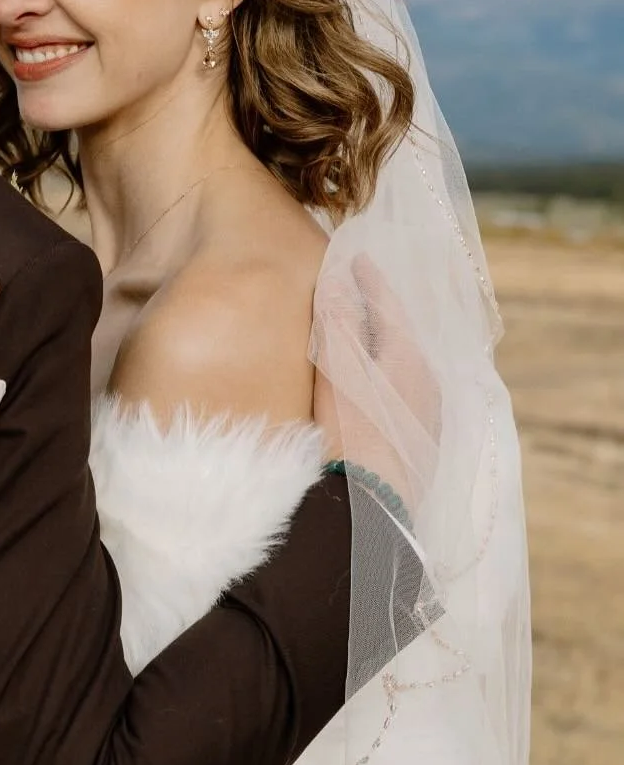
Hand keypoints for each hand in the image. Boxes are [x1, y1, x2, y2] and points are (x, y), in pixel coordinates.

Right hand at [313, 250, 441, 510]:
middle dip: (378, 314)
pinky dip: (384, 379)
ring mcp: (426, 416)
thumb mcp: (339, 374)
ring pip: (404, 367)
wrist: (369, 506)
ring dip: (382, 349)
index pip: (389, 307)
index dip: (370, 281)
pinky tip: (370, 390)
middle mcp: (427, 384)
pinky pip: (402, 395)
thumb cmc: (351, 436)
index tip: (357, 258)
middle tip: (358, 293)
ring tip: (360, 339)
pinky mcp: (418, 445)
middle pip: (400, 336)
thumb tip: (340, 281)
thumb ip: (339, 325)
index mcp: (410, 359)